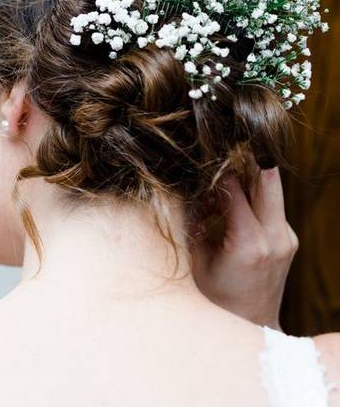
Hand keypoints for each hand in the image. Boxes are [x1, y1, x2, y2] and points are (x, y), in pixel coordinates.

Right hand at [192, 167, 297, 328]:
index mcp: (249, 244)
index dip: (215, 168)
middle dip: (244, 159)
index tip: (199, 153)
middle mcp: (276, 238)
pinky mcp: (288, 240)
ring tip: (218, 176)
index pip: (234, 188)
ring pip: (270, 189)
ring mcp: (286, 238)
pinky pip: (270, 206)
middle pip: (267, 179)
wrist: (249, 328)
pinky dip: (250, 196)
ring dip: (246, 177)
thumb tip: (184, 187)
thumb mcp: (195, 260)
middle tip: (222, 144)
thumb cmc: (215, 300)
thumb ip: (193, 222)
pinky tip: (226, 201)